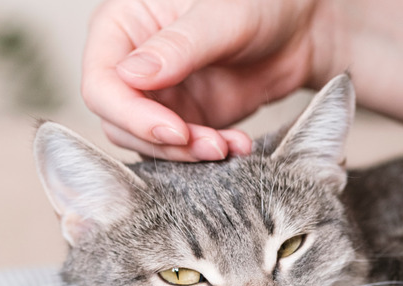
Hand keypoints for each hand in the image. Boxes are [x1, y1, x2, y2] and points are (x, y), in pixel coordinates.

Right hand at [82, 0, 322, 160]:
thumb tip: (131, 75)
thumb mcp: (222, 16)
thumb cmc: (261, 0)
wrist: (301, 27)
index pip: (101, 83)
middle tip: (209, 144)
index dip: (131, 114)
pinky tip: (237, 145)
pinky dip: (205, 154)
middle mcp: (131, 62)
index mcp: (122, 24)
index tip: (174, 130)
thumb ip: (178, 45)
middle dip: (163, 141)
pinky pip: (179, 148)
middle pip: (118, 121)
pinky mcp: (182, 117)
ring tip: (227, 145)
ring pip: (146, 142)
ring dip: (186, 153)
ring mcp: (156, 94)